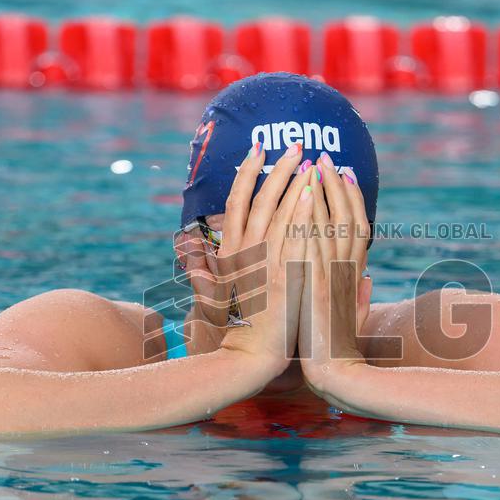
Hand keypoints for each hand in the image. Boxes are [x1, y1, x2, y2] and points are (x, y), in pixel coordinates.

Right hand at [211, 143, 312, 378]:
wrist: (254, 354)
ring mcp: (265, 261)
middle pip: (261, 197)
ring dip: (295, 181)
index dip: (247, 171)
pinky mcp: (286, 273)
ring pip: (280, 210)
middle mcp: (244, 251)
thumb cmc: (240, 326)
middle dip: (278, 167)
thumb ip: (202, 267)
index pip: (237, 199)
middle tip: (296, 145)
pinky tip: (314, 190)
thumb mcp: (215, 293)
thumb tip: (185, 246)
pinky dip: (303, 209)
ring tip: (311, 160)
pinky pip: (296, 233)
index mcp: (230, 250)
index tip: (259, 148)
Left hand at [298, 153, 372, 393]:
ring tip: (313, 164)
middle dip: (336, 184)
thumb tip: (366, 279)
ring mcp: (332, 276)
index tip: (345, 173)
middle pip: (346, 217)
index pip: (357, 226)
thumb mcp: (350, 320)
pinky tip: (304, 195)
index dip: (353, 197)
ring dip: (323, 192)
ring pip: (331, 223)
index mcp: (353, 275)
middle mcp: (346, 270)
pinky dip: (310, 217)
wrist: (332, 371)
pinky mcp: (315, 285)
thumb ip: (359, 297)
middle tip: (325, 157)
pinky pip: (313, 242)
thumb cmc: (337, 349)